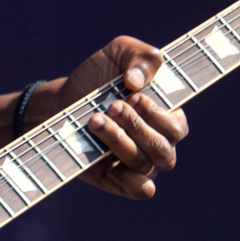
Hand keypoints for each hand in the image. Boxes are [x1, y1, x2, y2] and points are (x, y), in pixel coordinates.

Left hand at [27, 36, 188, 200]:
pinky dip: (130, 180)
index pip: (177, 126)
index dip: (159, 114)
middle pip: (163, 148)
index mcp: (167, 116)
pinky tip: (110, 164)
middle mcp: (158, 143)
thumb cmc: (99, 75)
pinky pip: (138, 189)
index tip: (134, 96)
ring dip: (120, 142)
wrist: (62, 100)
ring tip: (94, 120)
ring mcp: (139, 163)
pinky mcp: (119, 180)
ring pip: (145, 164)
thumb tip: (138, 81)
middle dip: (137, 126)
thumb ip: (142, 56)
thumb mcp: (120, 51)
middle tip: (112, 106)